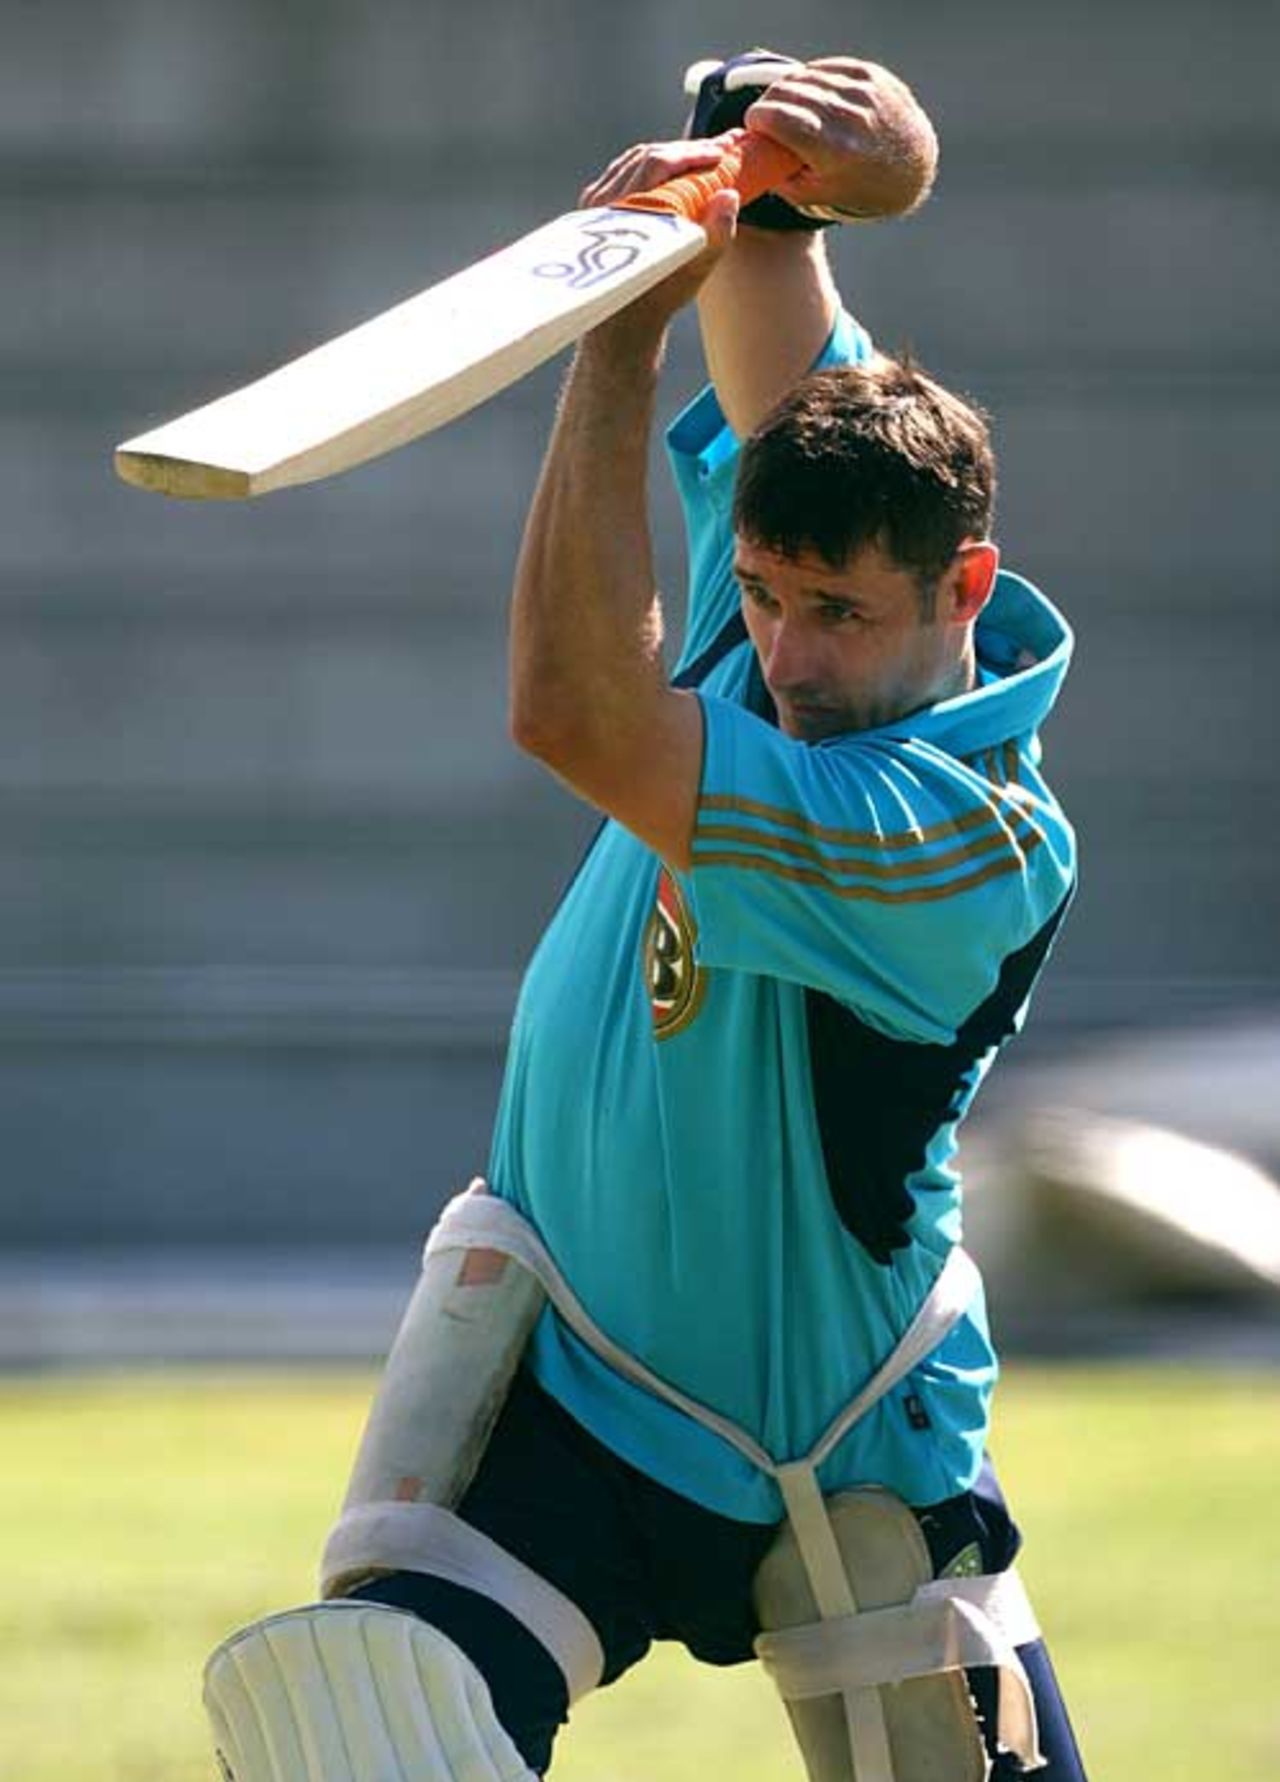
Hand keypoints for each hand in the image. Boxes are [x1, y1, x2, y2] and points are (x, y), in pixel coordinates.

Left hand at [577, 140, 740, 344]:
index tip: (722, 152)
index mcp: (626, 213)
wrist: (621, 322)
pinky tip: (674, 170)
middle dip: (685, 150)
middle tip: (717, 150)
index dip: (693, 152)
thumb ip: (716, 235)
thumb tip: (728, 196)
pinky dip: (651, 165)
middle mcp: (603, 203)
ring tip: (700, 157)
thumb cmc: (660, 298)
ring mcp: (593, 204)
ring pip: (634, 161)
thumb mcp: (694, 272)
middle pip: (646, 157)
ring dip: (669, 154)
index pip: (659, 163)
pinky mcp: (590, 208)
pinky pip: (623, 171)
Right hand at [743, 57, 936, 220]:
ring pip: (804, 76)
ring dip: (786, 90)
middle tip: (766, 117)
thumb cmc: (855, 187)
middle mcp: (850, 117)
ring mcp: (862, 91)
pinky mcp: (870, 74)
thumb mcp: (814, 196)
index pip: (779, 117)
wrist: (910, 168)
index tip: (754, 125)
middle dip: (768, 102)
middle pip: (788, 92)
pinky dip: (809, 79)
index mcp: (834, 151)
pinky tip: (807, 94)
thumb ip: (777, 176)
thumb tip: (746, 151)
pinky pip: (824, 67)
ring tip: (785, 107)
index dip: (758, 118)